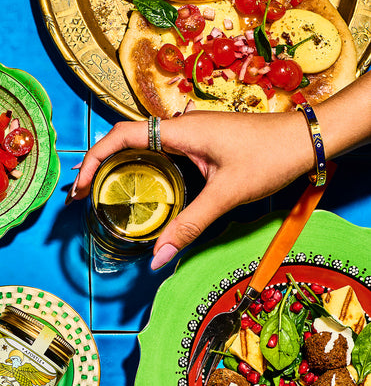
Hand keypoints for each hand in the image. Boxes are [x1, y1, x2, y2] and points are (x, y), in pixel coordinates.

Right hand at [70, 111, 312, 266]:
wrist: (307, 140)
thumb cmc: (270, 157)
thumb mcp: (225, 196)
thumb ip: (188, 227)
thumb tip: (158, 257)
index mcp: (181, 131)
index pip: (121, 136)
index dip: (93, 160)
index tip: (78, 187)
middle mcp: (181, 127)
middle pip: (125, 140)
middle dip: (98, 166)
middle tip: (81, 197)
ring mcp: (191, 134)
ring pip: (143, 146)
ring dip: (119, 168)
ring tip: (102, 196)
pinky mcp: (202, 143)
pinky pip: (161, 153)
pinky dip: (142, 169)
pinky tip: (142, 192)